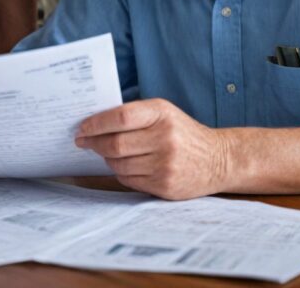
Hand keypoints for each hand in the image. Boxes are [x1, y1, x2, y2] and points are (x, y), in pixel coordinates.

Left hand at [75, 99, 226, 199]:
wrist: (218, 160)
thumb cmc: (182, 133)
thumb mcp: (163, 113)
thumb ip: (134, 115)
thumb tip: (94, 124)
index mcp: (161, 114)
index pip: (121, 117)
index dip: (96, 123)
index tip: (82, 127)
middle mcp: (165, 138)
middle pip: (115, 144)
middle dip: (94, 143)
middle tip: (83, 141)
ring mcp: (166, 164)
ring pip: (119, 164)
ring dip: (107, 159)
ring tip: (106, 152)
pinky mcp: (165, 186)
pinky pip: (129, 180)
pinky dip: (120, 172)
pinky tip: (124, 165)